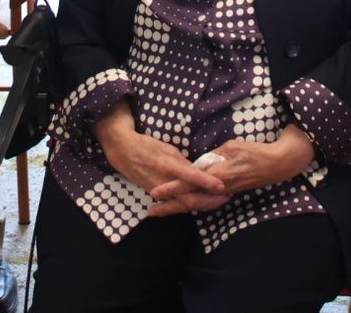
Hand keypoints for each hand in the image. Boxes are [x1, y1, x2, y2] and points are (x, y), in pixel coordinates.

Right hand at [94, 104, 223, 211]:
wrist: (123, 152)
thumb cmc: (147, 145)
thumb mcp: (167, 148)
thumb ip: (183, 163)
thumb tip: (199, 171)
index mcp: (168, 166)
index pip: (191, 177)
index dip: (207, 183)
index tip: (222, 186)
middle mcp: (164, 182)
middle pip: (189, 198)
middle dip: (209, 201)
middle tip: (227, 197)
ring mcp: (159, 192)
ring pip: (183, 204)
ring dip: (202, 204)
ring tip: (219, 201)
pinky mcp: (155, 196)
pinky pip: (175, 203)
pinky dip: (190, 204)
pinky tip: (202, 203)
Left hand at [149, 127, 314, 213]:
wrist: (277, 164)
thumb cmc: (255, 152)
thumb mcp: (231, 148)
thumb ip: (213, 157)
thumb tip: (199, 163)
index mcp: (218, 175)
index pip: (190, 183)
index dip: (172, 188)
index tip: (155, 192)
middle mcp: (219, 189)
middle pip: (190, 200)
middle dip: (170, 207)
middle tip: (151, 212)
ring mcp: (223, 193)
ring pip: (197, 202)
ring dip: (179, 207)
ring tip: (161, 210)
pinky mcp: (228, 192)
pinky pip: (206, 201)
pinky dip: (192, 204)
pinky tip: (184, 205)